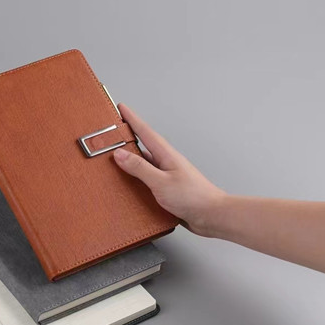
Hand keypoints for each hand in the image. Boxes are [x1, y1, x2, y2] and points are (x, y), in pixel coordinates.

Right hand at [113, 104, 225, 236]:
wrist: (211, 216)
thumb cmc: (193, 197)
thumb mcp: (161, 181)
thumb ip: (139, 168)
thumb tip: (120, 154)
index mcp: (166, 155)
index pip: (145, 132)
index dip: (132, 119)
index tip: (121, 108)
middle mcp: (166, 162)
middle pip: (143, 145)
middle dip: (127, 137)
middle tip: (112, 132)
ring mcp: (167, 175)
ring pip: (144, 163)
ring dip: (130, 160)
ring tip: (114, 158)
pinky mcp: (166, 189)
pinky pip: (147, 178)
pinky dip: (136, 178)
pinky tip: (129, 184)